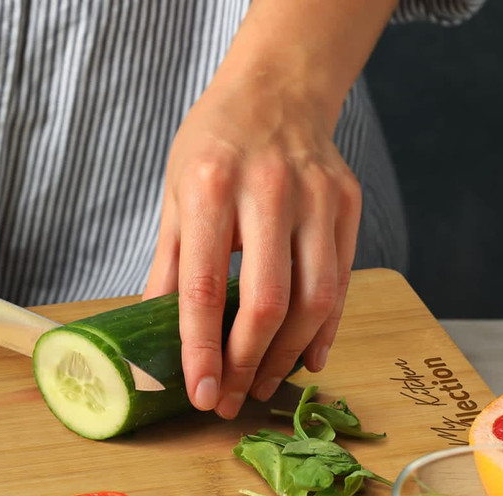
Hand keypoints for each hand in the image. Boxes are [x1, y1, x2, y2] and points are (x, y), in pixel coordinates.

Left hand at [144, 60, 360, 419]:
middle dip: (247, 363)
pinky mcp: (346, 205)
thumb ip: (169, 266)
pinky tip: (304, 358)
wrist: (276, 90)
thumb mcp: (174, 196)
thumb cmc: (214, 144)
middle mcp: (268, 189)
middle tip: (230, 398)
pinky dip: (323, 330)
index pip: (205, 287)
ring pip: (314, 300)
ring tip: (261, 384)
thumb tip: (156, 331)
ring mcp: (317, 197)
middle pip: (268, 302)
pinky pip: (340, 283)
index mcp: (210, 186)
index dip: (202, 350)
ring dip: (286, 356)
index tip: (201, 394)